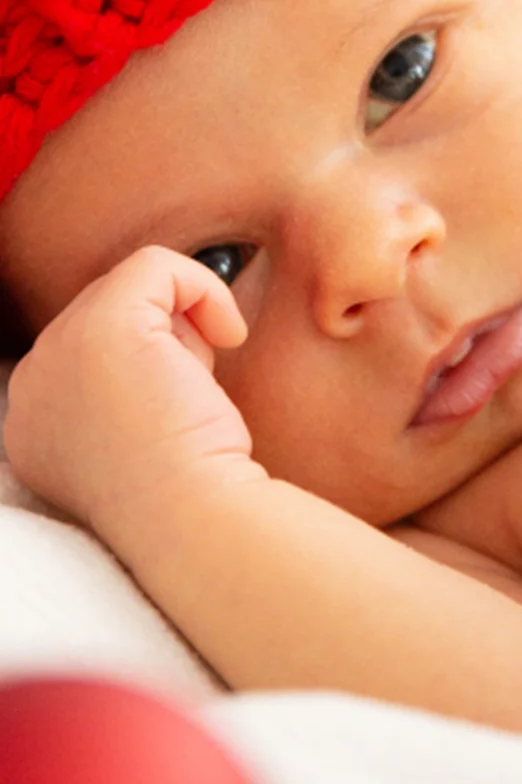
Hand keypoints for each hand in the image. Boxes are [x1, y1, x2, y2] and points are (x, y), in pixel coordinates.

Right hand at [3, 246, 263, 541]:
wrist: (192, 518)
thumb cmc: (193, 493)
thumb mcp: (146, 435)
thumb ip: (139, 384)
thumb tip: (179, 327)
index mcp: (36, 421)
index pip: (96, 350)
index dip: (155, 363)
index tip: (182, 408)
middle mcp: (31, 387)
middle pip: (114, 314)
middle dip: (170, 341)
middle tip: (191, 398)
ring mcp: (56, 354)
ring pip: (134, 290)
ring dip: (186, 326)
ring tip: (195, 385)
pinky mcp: (100, 327)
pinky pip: (156, 265)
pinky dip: (205, 289)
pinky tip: (229, 336)